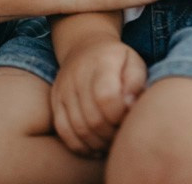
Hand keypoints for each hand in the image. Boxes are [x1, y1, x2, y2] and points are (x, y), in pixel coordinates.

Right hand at [52, 38, 146, 156]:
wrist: (84, 45)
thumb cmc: (116, 60)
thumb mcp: (133, 62)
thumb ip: (136, 84)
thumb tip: (130, 106)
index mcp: (102, 62)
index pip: (107, 98)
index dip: (119, 116)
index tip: (127, 117)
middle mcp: (78, 74)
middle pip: (93, 118)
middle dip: (111, 134)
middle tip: (120, 134)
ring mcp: (64, 87)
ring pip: (78, 128)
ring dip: (97, 143)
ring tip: (109, 141)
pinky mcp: (55, 99)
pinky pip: (63, 130)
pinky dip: (80, 146)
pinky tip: (94, 147)